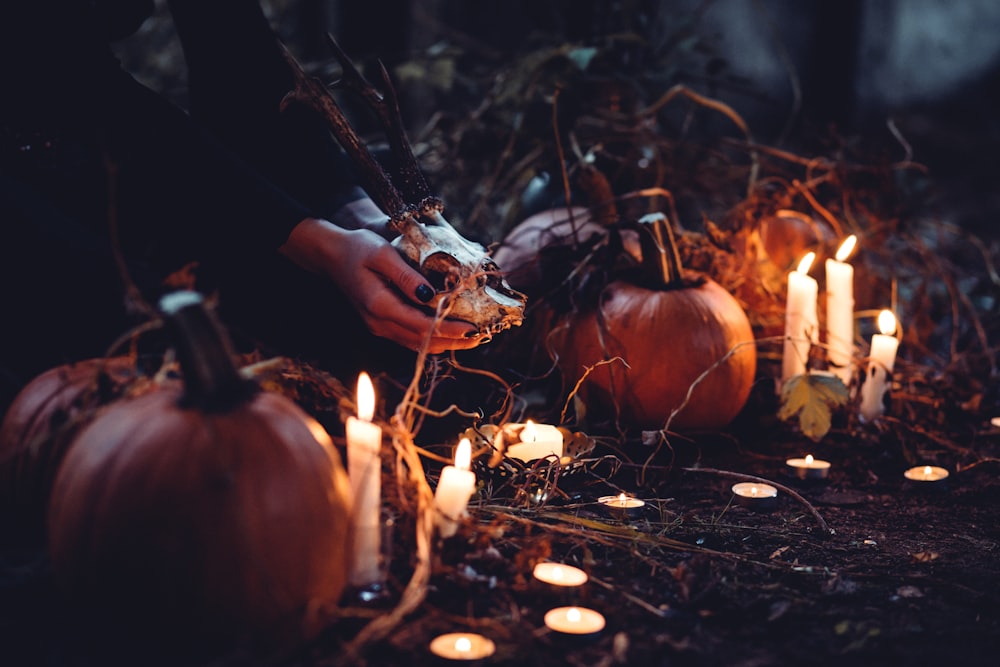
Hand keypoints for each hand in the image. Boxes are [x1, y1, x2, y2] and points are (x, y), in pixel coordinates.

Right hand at [279, 216, 482, 352]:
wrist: (331, 255)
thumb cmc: (357, 248)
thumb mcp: (382, 254)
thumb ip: (406, 276)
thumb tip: (432, 295)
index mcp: (379, 305)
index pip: (421, 326)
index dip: (449, 330)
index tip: (473, 329)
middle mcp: (378, 323)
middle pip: (421, 341)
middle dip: (453, 341)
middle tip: (481, 338)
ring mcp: (378, 327)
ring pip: (416, 344)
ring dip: (445, 343)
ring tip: (471, 339)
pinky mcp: (381, 325)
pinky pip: (410, 338)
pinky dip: (431, 338)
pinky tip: (449, 332)